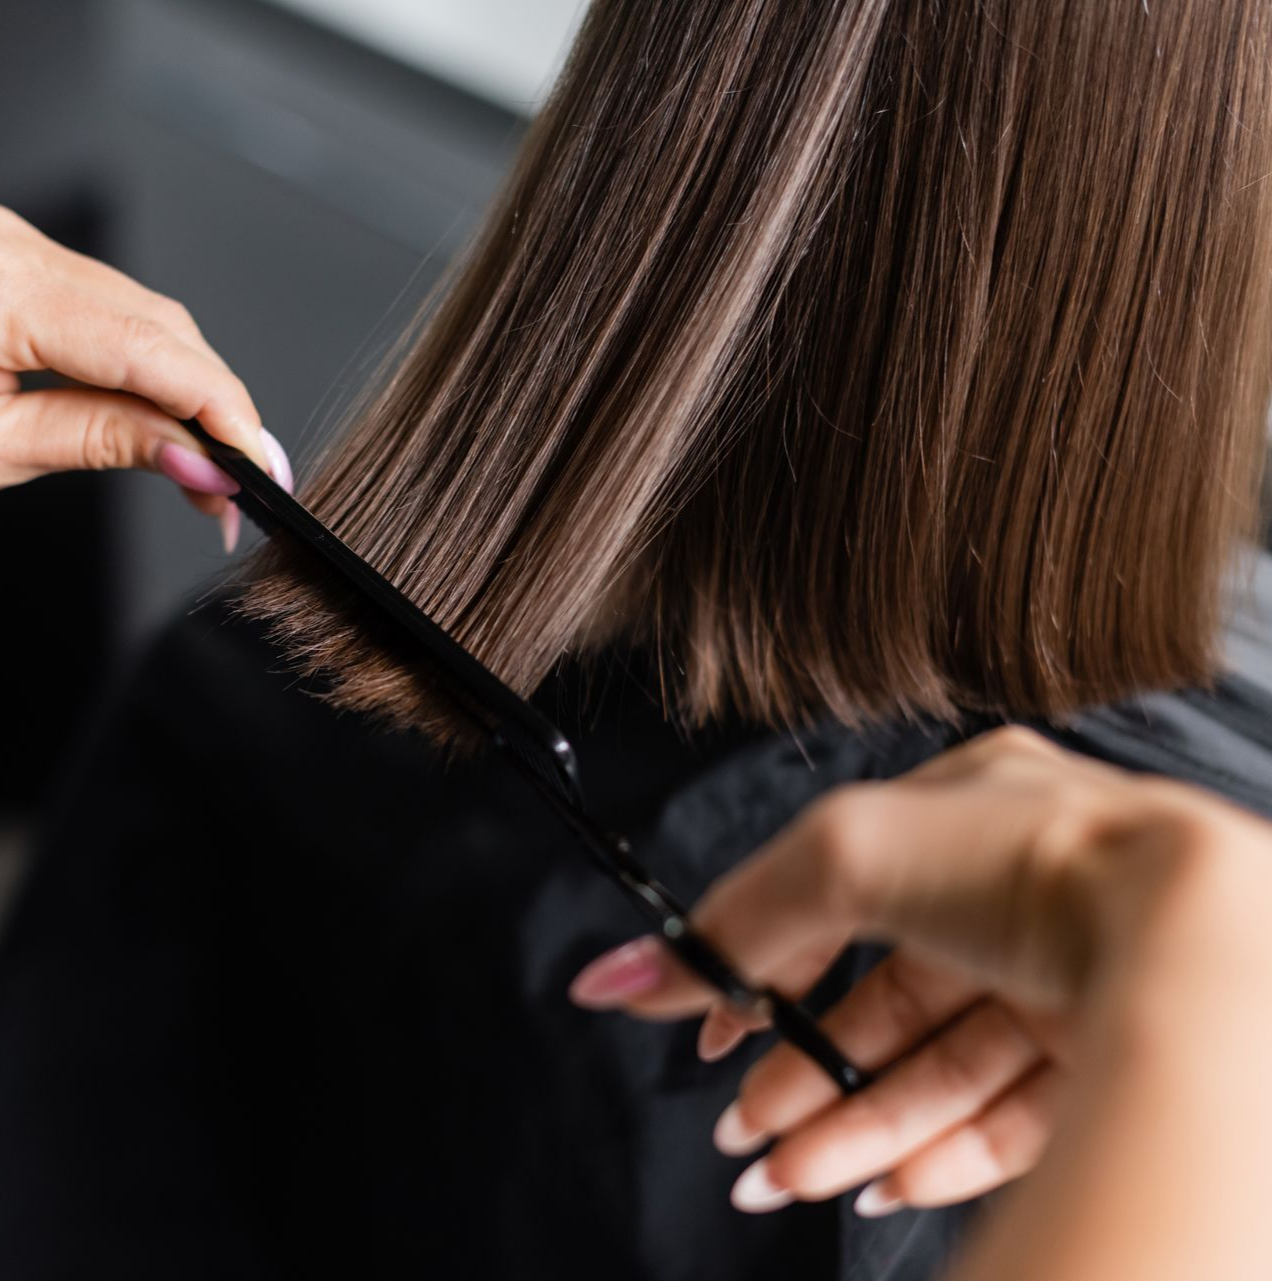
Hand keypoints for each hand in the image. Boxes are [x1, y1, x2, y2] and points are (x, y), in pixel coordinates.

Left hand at [0, 206, 292, 548]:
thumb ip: (107, 442)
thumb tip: (199, 461)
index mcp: (2, 286)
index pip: (159, 350)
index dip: (228, 414)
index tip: (263, 472)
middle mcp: (11, 242)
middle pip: (162, 324)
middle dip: (215, 408)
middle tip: (241, 485)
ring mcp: (12, 239)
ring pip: (139, 311)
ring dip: (184, 388)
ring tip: (204, 463)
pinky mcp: (10, 253)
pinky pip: (102, 302)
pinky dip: (140, 361)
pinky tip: (159, 412)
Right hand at [569, 727, 1257, 1215]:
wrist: (1194, 939)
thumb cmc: (1037, 861)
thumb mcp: (844, 855)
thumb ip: (735, 916)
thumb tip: (628, 972)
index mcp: (962, 809)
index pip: (834, 898)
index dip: (762, 964)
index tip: (708, 1027)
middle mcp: (1017, 890)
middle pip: (882, 997)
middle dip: (804, 1067)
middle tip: (742, 1125)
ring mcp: (1066, 974)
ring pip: (937, 1064)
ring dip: (853, 1120)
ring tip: (783, 1173)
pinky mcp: (1109, 1052)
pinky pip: (1006, 1113)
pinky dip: (935, 1150)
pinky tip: (876, 1180)